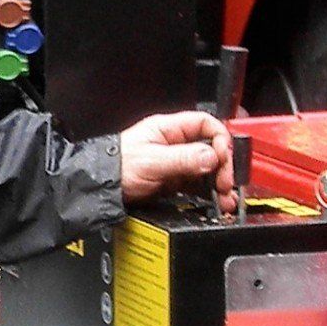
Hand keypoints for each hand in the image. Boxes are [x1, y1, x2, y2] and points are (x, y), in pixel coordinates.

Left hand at [118, 108, 233, 205]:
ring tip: (226, 198)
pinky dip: (209, 192)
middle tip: (225, 182)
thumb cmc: (116, 167)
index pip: (205, 124)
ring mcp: (175, 162)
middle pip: (210, 148)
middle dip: (222, 165)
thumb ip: (183, 159)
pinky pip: (198, 184)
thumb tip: (211, 157)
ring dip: (219, 182)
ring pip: (207, 168)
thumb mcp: (151, 161)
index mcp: (168, 129)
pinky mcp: (174, 180)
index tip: (222, 157)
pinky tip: (217, 201)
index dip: (219, 138)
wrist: (100, 189)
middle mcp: (174, 143)